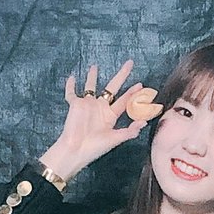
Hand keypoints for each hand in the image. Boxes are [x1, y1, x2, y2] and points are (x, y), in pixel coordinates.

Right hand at [38, 60, 154, 183]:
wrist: (76, 150)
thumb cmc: (95, 147)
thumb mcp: (115, 139)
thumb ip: (129, 131)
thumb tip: (144, 123)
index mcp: (110, 115)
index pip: (124, 100)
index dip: (133, 93)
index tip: (141, 84)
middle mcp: (100, 107)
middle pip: (112, 87)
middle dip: (122, 75)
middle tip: (130, 63)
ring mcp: (88, 105)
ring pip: (90, 87)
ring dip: (92, 77)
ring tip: (94, 66)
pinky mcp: (75, 105)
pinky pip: (71, 93)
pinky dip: (70, 86)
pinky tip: (71, 78)